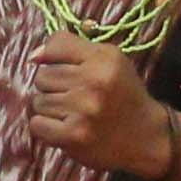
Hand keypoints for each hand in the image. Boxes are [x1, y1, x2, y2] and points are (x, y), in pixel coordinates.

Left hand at [25, 30, 170, 180]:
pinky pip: (37, 124)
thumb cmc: (123, 94)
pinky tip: (64, 126)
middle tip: (74, 96)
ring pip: (38, 101)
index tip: (63, 68)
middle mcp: (94, 82)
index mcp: (104, 59)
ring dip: (50, 108)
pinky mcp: (74, 136)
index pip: (56, 44)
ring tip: (72, 113)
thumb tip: (33, 56)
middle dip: (53, 86)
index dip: (53, 57)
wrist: (146, 137)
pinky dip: (46, 127)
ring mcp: (83, 110)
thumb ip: (72, 50)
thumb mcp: (109, 61)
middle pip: (43, 75)